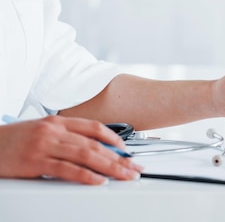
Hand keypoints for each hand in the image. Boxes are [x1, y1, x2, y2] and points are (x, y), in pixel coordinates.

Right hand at [0, 115, 142, 184]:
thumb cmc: (13, 141)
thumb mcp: (42, 131)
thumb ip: (66, 137)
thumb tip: (93, 150)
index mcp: (57, 121)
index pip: (95, 127)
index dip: (115, 138)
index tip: (128, 150)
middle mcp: (54, 131)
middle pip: (95, 144)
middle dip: (119, 157)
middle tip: (134, 168)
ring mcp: (45, 145)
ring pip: (86, 155)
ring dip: (110, 167)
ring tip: (124, 175)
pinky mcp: (35, 162)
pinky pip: (67, 170)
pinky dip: (87, 176)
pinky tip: (99, 181)